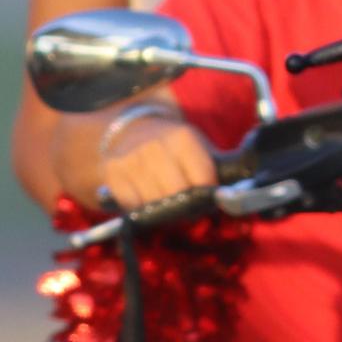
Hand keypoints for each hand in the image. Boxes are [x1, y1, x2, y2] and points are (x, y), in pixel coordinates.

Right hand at [100, 112, 217, 210]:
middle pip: (178, 193)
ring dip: (163, 210)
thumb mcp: (196, 146)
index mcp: (182, 138)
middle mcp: (155, 146)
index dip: (207, 194)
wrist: (129, 131)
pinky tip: (146, 200)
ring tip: (167, 202)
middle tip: (187, 207)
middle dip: (186, 206)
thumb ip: (212, 168)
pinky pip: (132, 205)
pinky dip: (141, 209)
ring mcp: (131, 159)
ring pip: (155, 202)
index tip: (206, 198)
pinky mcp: (112, 173)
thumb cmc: (171, 146)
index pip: (203, 179)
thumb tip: (228, 196)